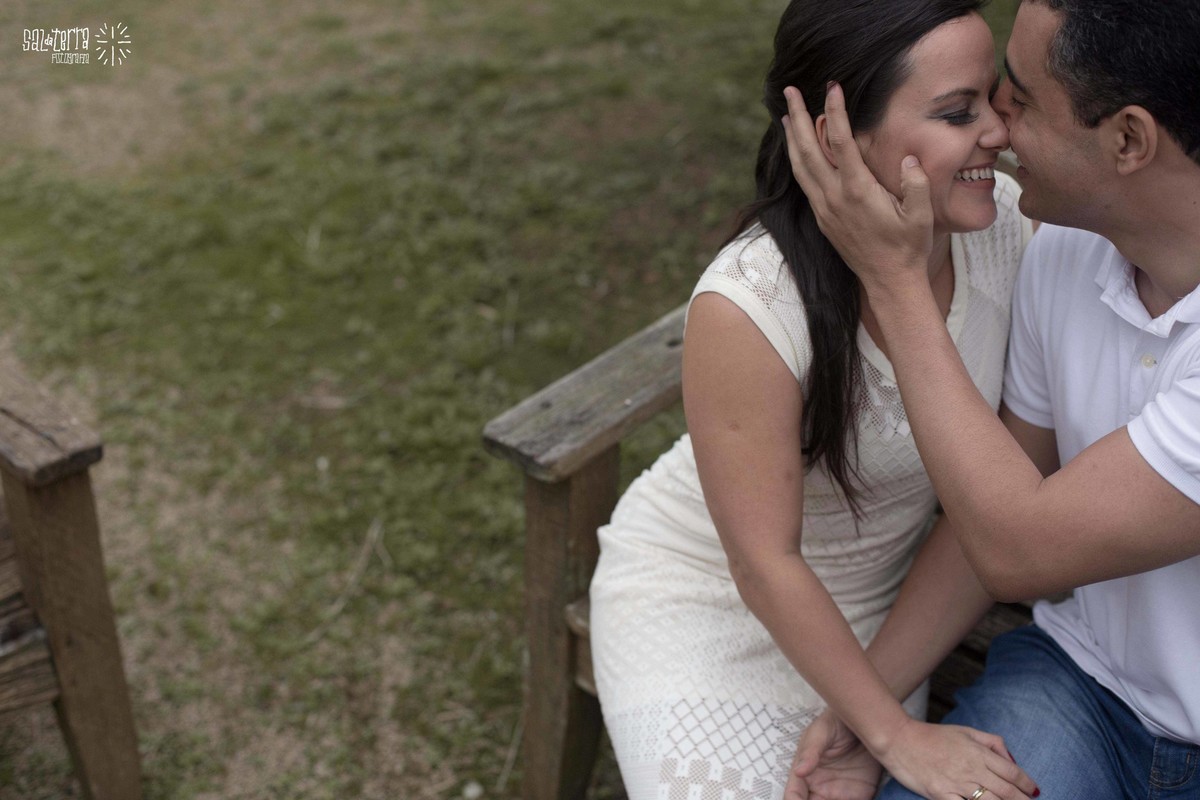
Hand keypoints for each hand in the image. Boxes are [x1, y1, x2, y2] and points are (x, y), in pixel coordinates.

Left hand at [780, 83, 933, 297]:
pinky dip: (797, 161)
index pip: (841, 141)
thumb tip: (909, 156)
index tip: (832, 86)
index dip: (835, 111)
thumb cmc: (909, 246)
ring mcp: (825, 209)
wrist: (889, 281)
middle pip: (809, 149)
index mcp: (858, 191)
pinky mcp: (823, 219)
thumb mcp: (922, 214)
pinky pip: (804, 183)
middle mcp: (835, 198)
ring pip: (800, 167)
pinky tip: (797, 150)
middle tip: (789, 91)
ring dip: (792, 138)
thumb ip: (915, 182)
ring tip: (786, 115)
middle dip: (799, 117)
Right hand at [786, 711, 881, 799]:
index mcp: (805, 774)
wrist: (867, 721)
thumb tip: (798, 771)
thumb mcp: (821, 732)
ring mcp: (840, 794)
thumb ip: (810, 751)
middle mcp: (820, 788)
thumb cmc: (838, 723)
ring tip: (843, 798)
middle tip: (829, 799)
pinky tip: (858, 799)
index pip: (794, 795)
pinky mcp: (861, 796)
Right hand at [875, 718, 1038, 799]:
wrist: (899, 739)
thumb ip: (991, 742)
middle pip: (1006, 791)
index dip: (1027, 784)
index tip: (1035, 792)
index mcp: (978, 752)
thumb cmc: (932, 735)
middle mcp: (971, 769)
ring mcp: (956, 784)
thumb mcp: (964, 731)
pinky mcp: (941, 795)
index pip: (1011, 772)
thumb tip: (1011, 760)